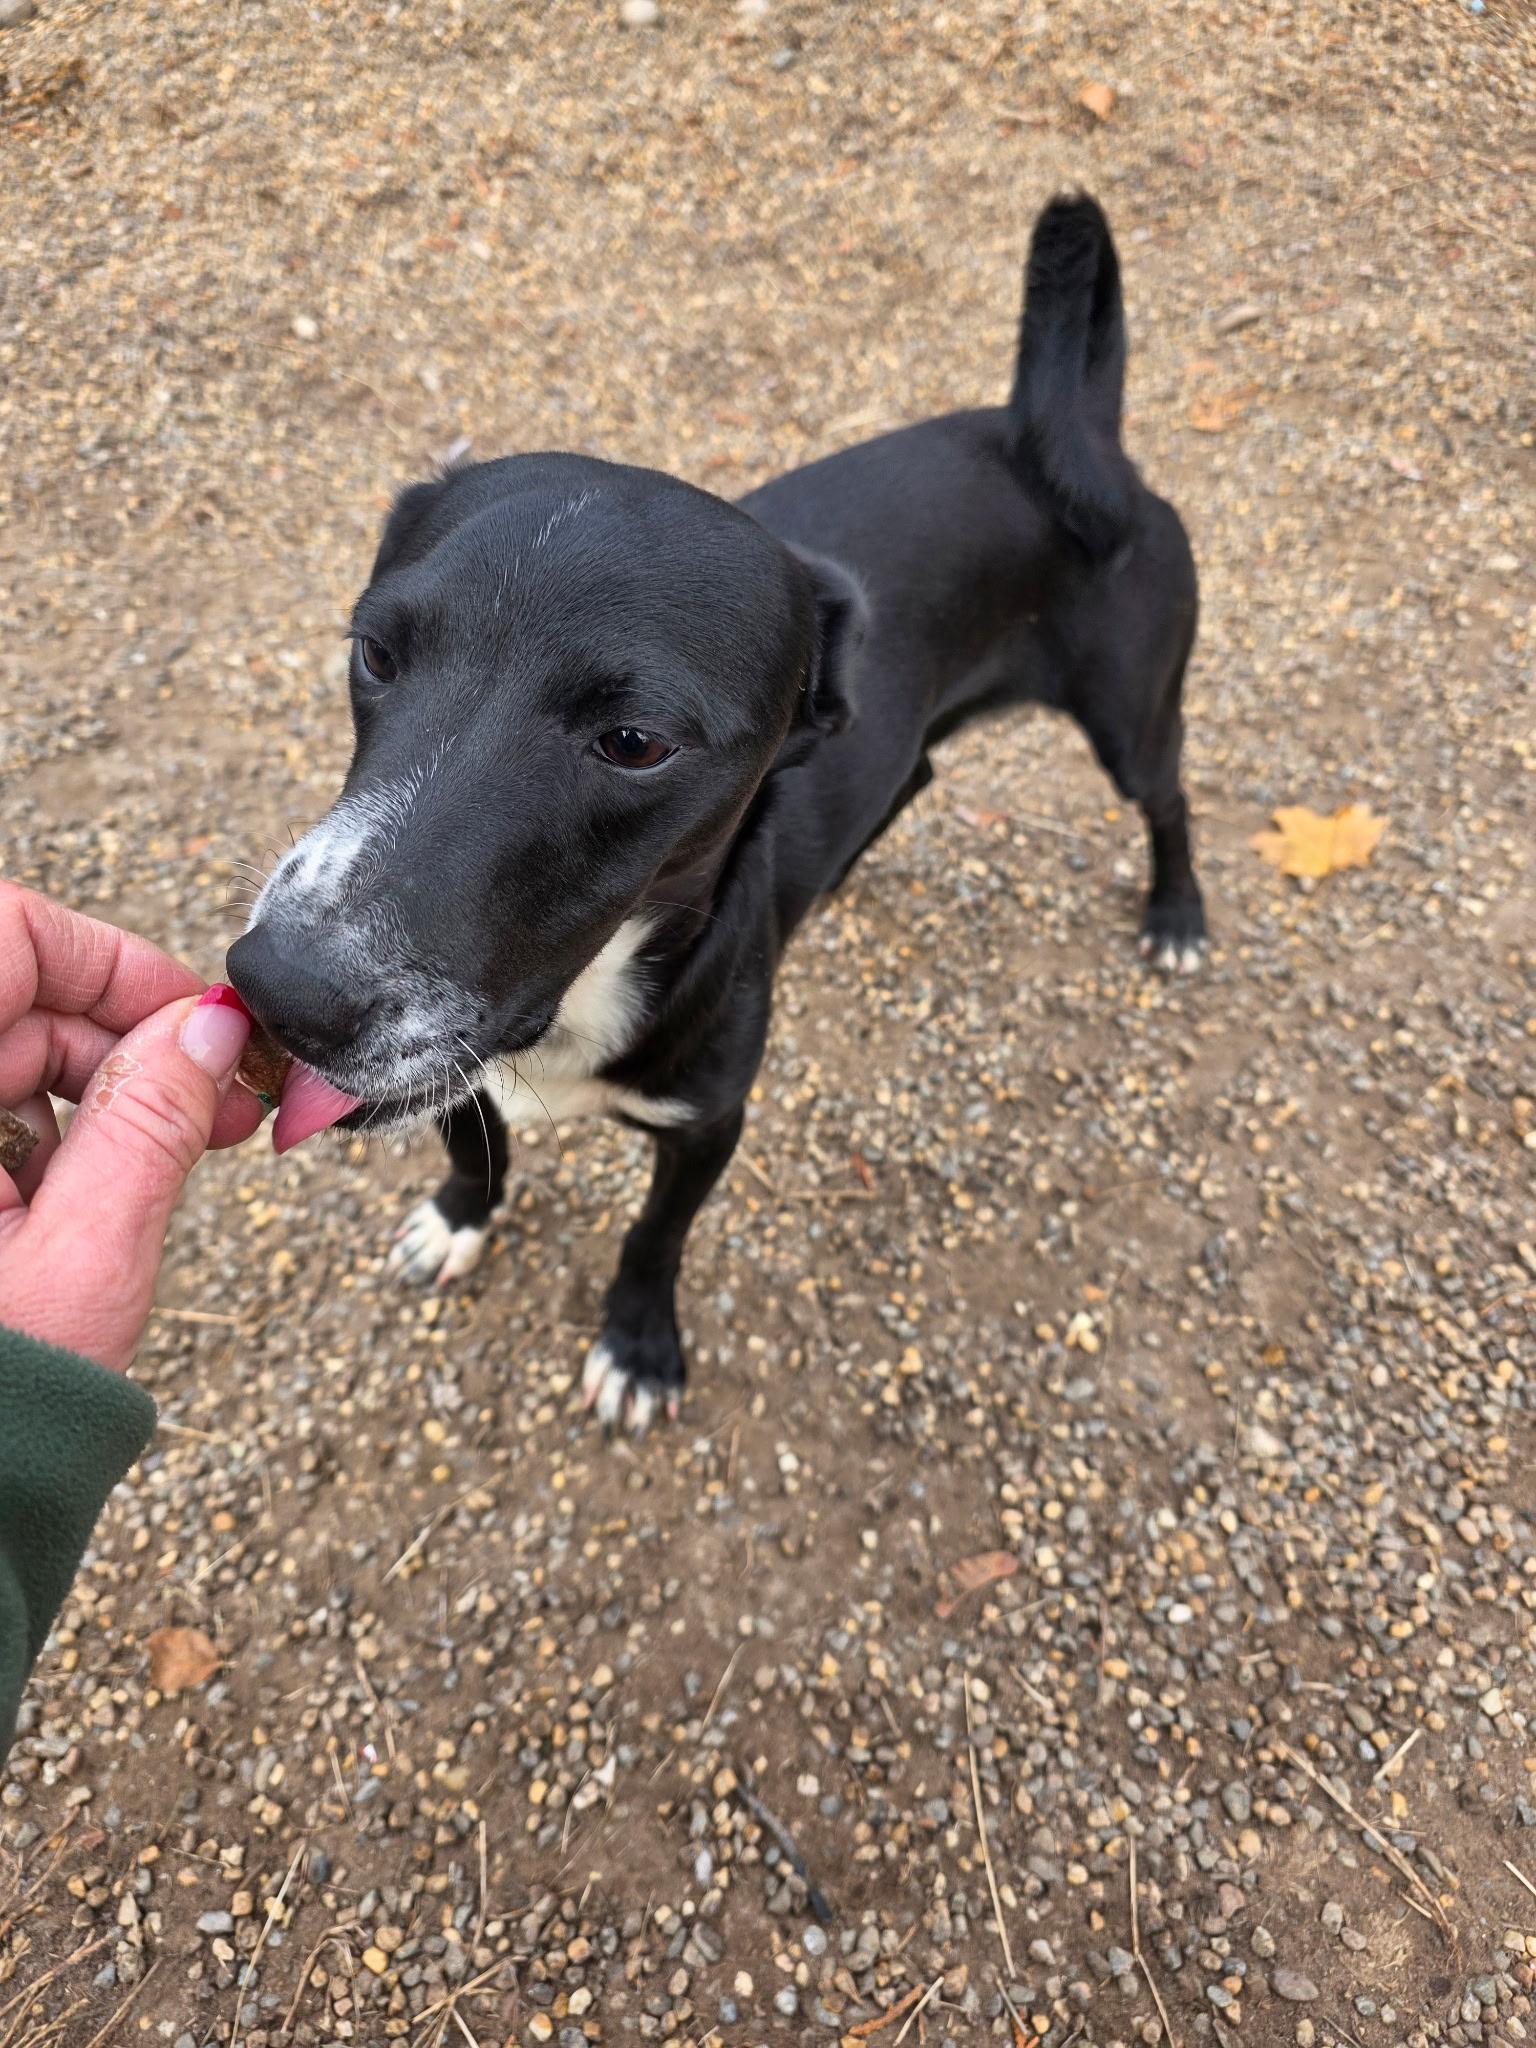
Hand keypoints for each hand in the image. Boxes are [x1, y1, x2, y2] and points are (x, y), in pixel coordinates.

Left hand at [0, 883, 263, 1371]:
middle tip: (220, 1102)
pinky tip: (86, 1199)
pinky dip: (38, 1137)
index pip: (5, 934)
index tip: (199, 1020)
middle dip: (120, 1041)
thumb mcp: (86, 1258)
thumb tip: (211, 1029)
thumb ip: (152, 1123)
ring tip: (159, 1169)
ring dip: (87, 1094)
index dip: (110, 961)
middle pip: (9, 999)